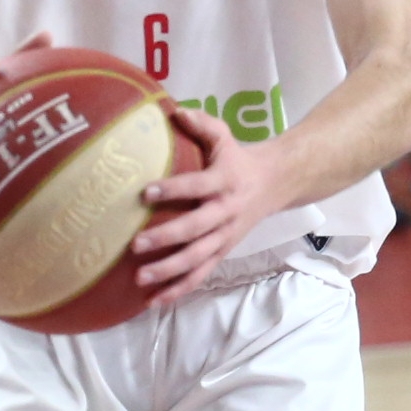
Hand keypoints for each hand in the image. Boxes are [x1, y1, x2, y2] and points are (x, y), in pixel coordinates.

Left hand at [130, 106, 280, 292]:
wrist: (275, 183)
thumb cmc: (237, 158)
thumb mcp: (223, 136)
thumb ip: (200, 124)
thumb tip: (173, 110)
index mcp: (224, 180)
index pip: (197, 185)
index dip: (173, 189)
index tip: (145, 192)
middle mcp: (225, 212)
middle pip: (195, 229)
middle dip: (166, 238)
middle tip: (135, 245)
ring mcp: (225, 236)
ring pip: (198, 258)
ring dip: (169, 271)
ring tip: (140, 279)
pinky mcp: (222, 252)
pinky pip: (201, 274)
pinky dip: (179, 289)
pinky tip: (155, 301)